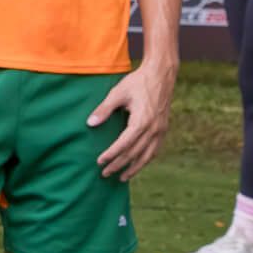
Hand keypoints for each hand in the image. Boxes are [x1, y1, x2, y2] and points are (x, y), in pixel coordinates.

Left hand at [90, 61, 175, 179]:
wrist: (161, 74)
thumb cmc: (137, 82)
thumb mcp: (118, 93)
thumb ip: (104, 109)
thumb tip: (89, 124)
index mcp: (142, 122)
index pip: (124, 144)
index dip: (111, 155)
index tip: (100, 162)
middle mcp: (153, 129)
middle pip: (134, 153)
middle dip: (119, 165)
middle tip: (105, 173)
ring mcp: (160, 130)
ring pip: (147, 156)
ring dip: (134, 168)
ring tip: (122, 178)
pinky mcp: (163, 128)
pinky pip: (155, 150)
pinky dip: (145, 160)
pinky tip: (138, 165)